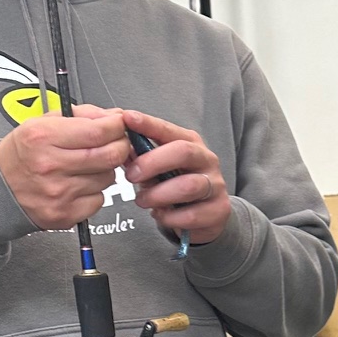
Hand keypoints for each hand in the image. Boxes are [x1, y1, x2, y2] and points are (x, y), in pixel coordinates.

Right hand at [0, 102, 130, 230]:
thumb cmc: (21, 155)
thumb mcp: (42, 123)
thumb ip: (81, 115)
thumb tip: (114, 117)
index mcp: (43, 137)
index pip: (98, 131)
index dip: (117, 126)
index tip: (119, 124)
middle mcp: (50, 165)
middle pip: (110, 155)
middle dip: (120, 146)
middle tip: (115, 143)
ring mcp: (59, 192)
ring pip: (108, 178)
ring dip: (105, 169)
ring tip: (85, 166)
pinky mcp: (65, 214)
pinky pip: (99, 199)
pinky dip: (95, 191)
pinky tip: (78, 184)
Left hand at [121, 110, 231, 246]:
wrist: (206, 215)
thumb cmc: (177, 185)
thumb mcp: (159, 168)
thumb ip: (141, 158)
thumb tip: (118, 150)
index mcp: (191, 143)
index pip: (169, 130)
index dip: (148, 124)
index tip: (127, 119)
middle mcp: (207, 160)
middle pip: (183, 152)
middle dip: (152, 162)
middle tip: (131, 175)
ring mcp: (216, 185)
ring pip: (187, 186)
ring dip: (157, 195)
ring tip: (142, 201)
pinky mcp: (219, 210)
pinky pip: (190, 215)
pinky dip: (169, 217)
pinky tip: (160, 215)